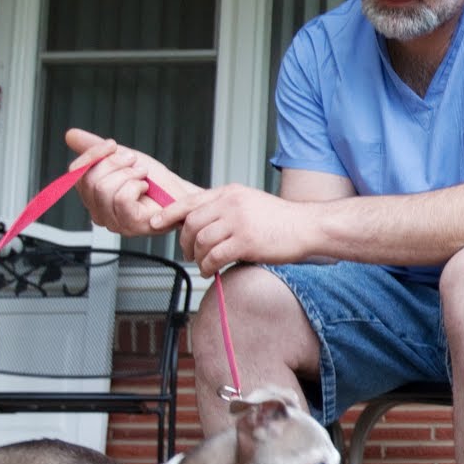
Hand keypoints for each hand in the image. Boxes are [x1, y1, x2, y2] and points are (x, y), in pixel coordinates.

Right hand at [65, 128, 192, 235]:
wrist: (182, 194)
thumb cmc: (156, 182)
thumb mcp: (121, 158)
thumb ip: (96, 149)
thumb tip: (71, 135)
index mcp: (93, 197)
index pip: (76, 173)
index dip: (93, 154)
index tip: (112, 144)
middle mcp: (99, 212)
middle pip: (89, 179)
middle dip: (115, 163)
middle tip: (134, 163)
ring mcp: (114, 222)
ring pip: (104, 188)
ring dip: (129, 173)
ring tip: (142, 176)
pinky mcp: (130, 225)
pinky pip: (121, 198)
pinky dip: (136, 185)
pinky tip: (145, 188)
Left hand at [153, 184, 312, 276]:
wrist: (307, 226)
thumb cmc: (280, 220)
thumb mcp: (250, 203)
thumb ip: (226, 208)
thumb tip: (200, 223)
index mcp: (230, 193)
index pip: (190, 201)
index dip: (169, 213)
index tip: (156, 222)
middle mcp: (231, 204)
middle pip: (191, 223)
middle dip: (183, 242)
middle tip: (186, 254)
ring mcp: (238, 222)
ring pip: (201, 241)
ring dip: (196, 257)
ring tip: (202, 265)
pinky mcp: (246, 241)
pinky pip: (215, 256)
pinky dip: (208, 267)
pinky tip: (211, 271)